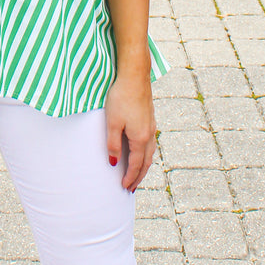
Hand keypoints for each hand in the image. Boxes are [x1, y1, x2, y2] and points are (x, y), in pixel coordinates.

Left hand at [104, 71, 156, 192]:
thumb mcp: (112, 122)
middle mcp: (149, 135)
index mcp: (140, 138)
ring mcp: (151, 126)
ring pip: (150, 153)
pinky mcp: (150, 119)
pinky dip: (146, 154)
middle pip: (146, 162)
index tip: (124, 187)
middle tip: (131, 188)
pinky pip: (150, 144)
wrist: (135, 76)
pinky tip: (141, 152)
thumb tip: (114, 163)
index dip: (130, 177)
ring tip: (137, 174)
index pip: (136, 164)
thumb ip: (113, 144)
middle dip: (138, 177)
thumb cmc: (121, 98)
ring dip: (143, 166)